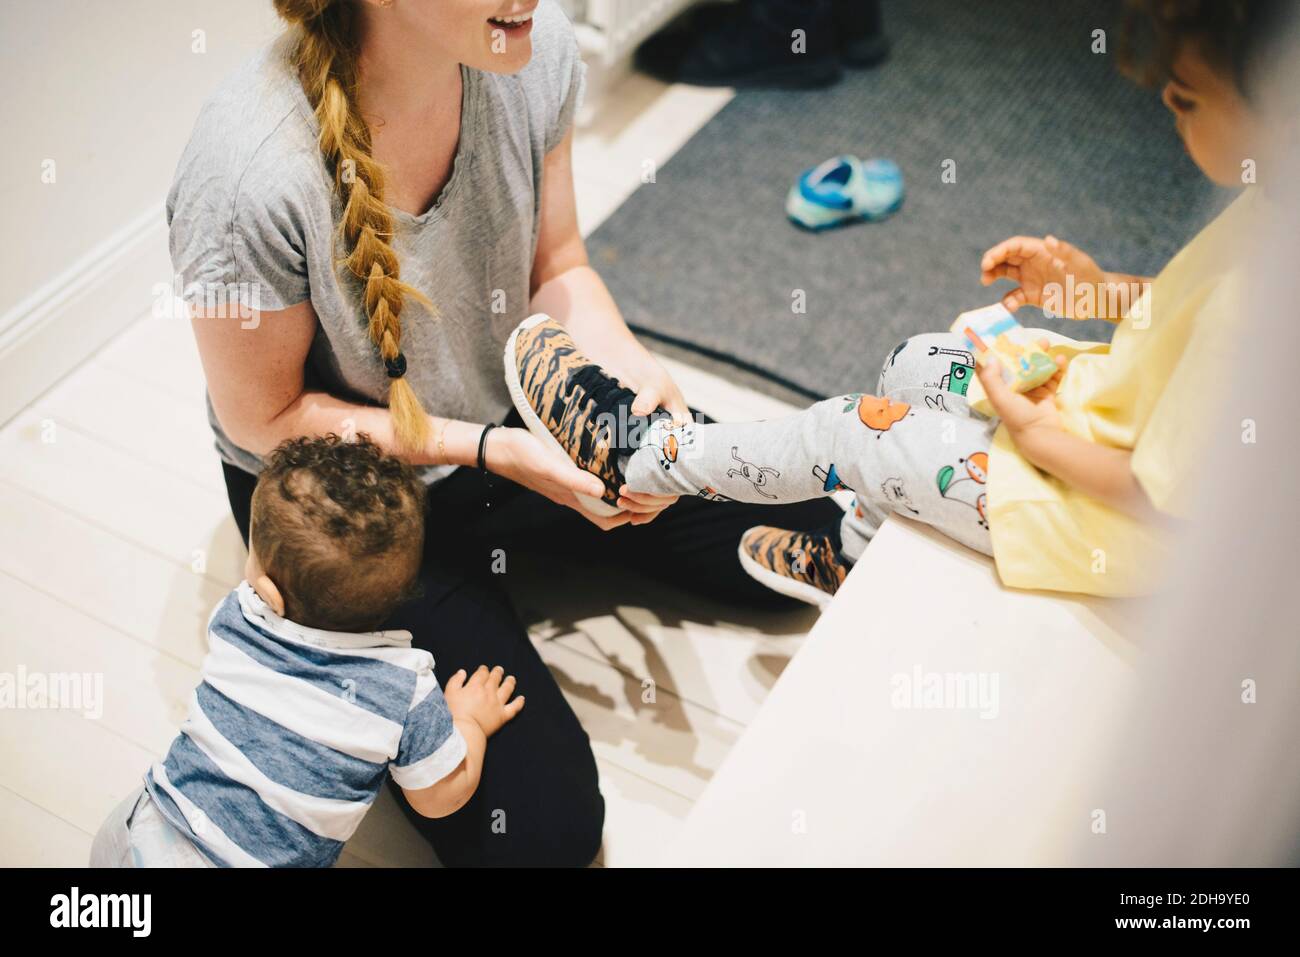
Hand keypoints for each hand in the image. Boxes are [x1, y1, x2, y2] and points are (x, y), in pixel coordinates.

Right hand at [444, 665, 523, 737]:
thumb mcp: (449, 694)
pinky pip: (514, 708)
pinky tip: (521, 698)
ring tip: (511, 679)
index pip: (482, 674)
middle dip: (497, 673)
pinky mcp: (502, 716)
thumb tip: (462, 672)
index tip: (484, 669)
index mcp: (475, 686)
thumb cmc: (453, 714)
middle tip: (499, 670)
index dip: (483, 670)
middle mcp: (488, 692)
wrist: (463, 733)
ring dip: (510, 682)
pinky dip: (519, 702)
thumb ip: (455, 681)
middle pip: (495, 678)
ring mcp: (497, 704)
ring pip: (507, 689)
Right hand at [484, 427, 632, 530]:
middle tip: (644, 485)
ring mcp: (566, 485)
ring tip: (632, 472)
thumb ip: (574, 479)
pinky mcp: (562, 472)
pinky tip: (607, 460)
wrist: (496, 447)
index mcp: (571, 498)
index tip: (642, 498)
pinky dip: (602, 477)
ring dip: (616, 490)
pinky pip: (587, 482)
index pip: (607, 520)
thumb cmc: (520, 454)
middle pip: (607, 511)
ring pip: (598, 497)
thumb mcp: (549, 464)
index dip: (627, 515)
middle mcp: (571, 495)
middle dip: (628, 504)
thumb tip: (603, 492)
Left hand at [622, 356, 686, 524]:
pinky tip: (626, 511)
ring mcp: (656, 457)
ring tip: (622, 502)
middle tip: (626, 494)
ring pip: (659, 492)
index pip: (686, 467)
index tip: (645, 486)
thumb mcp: (653, 382)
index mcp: (682, 435)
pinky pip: (645, 488)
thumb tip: (641, 409)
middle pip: (671, 487)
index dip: (669, 483)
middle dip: (651, 497)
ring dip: (643, 503)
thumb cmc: (647, 377)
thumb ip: (649, 395)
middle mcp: (673, 451)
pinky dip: (638, 502)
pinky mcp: (638, 459)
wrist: (625, 370)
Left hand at [975, 343, 1067, 444]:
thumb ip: (991, 379)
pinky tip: (1061, 360)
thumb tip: (989, 358)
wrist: (1040, 435)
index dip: (993, 353)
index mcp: (1000, 389)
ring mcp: (1031, 391)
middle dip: (1024, 350)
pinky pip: (1052, 377)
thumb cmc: (1017, 417)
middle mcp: (1014, 388)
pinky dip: (1057, 368)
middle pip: (1018, 364)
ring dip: (1042, 355)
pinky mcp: (1046, 394)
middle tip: (1033, 338)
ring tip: (1048, 344)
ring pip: (1036, 368)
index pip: (992, 368)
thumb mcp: (999, 398)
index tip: (996, 337)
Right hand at [980, 235, 1107, 318]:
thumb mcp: (1080, 264)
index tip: (988, 261)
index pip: (1016, 246)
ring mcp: (1031, 280)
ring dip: (993, 276)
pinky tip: (1006, 308)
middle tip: (984, 274)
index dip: (1000, 251)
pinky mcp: (1032, 296)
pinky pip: (1014, 297)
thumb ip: (1065, 251)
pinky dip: (1007, 302)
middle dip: (992, 262)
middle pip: (1006, 258)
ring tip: (986, 282)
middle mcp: (1033, 263)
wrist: (1096, 300)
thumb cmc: (1091, 278)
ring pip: (1005, 274)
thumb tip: (1048, 239)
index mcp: (1042, 252)